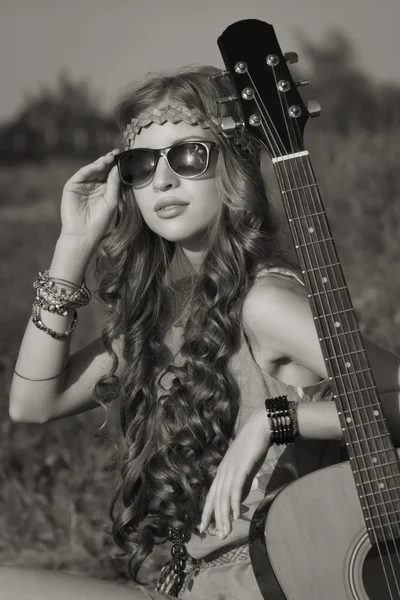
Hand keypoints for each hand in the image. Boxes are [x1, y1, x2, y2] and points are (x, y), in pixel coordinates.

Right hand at [60, 149, 120, 243]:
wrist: (83, 233)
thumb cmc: (99, 221)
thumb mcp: (111, 201)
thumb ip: (114, 184)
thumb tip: (117, 167)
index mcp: (103, 190)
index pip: (109, 174)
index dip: (115, 166)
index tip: (123, 157)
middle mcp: (92, 186)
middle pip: (100, 170)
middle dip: (108, 161)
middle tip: (116, 153)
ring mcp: (81, 186)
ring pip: (91, 170)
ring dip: (100, 163)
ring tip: (109, 157)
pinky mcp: (72, 186)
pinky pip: (82, 174)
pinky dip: (90, 168)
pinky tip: (99, 165)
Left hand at [200, 407, 270, 538]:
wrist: (259, 429)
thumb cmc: (252, 448)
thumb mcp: (243, 469)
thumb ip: (240, 484)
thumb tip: (238, 500)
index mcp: (221, 472)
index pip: (210, 496)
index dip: (206, 512)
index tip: (203, 527)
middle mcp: (222, 472)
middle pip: (215, 500)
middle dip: (215, 519)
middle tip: (218, 536)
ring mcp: (230, 470)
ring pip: (223, 498)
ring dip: (224, 517)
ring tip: (225, 532)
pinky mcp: (240, 469)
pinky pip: (235, 490)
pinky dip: (235, 504)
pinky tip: (236, 516)